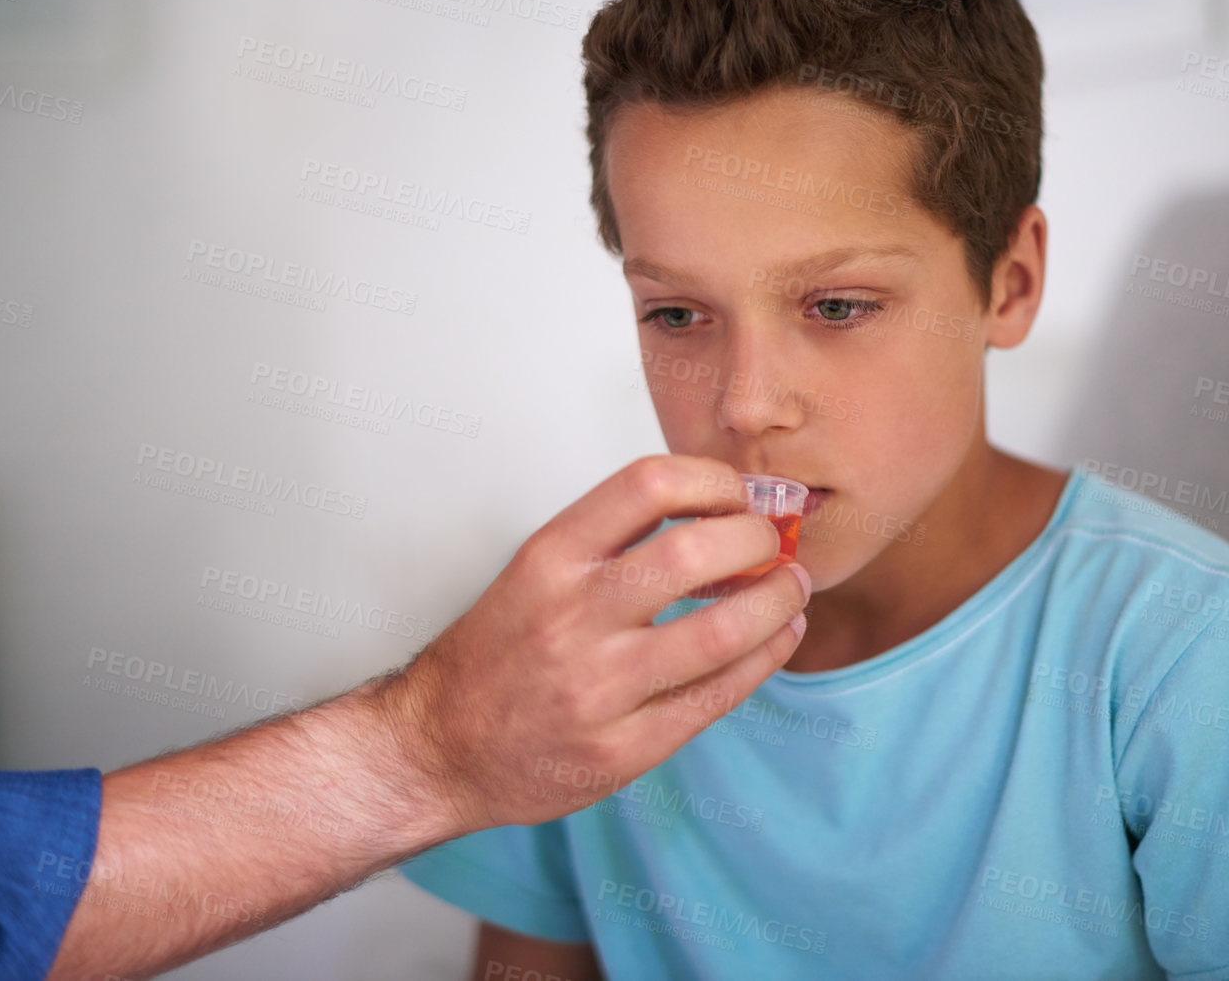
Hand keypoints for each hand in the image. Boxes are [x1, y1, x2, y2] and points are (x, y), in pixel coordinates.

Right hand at [379, 454, 811, 831]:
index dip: (713, 479)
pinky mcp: (622, 749)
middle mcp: (573, 616)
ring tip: (790, 588)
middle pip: (695, 552)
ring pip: (721, 632)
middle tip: (773, 542)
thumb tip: (718, 508)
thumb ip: (614, 539)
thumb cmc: (497, 653)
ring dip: (777, 601)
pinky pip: (716, 697)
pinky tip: (777, 639)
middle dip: (756, 539)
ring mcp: (598, 687)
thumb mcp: (535, 570)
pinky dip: (764, 659)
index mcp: (550, 558)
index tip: (739, 493)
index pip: (648, 484)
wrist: (437, 748)